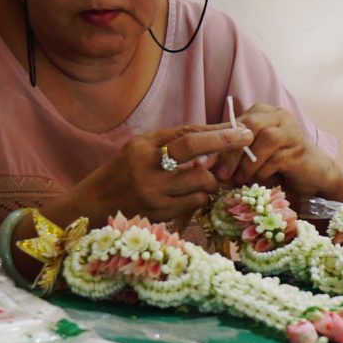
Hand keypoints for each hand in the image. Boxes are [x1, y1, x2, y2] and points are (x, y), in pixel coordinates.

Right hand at [47, 123, 255, 229]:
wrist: (96, 205)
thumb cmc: (124, 172)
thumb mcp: (141, 148)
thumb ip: (173, 142)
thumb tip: (214, 135)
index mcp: (144, 147)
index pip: (188, 135)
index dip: (218, 131)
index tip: (241, 129)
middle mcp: (148, 169)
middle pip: (195, 153)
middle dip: (224, 144)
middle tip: (245, 140)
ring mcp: (154, 194)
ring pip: (201, 183)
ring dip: (211, 179)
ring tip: (206, 177)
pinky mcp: (160, 214)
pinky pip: (195, 203)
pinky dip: (200, 196)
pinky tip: (192, 193)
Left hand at [214, 103, 342, 201]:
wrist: (313, 174)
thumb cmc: (279, 163)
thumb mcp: (252, 155)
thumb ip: (232, 154)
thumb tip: (204, 164)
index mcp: (263, 112)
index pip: (237, 122)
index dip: (220, 142)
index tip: (206, 163)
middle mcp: (279, 116)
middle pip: (250, 126)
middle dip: (233, 151)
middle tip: (222, 173)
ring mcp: (291, 131)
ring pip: (264, 139)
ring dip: (248, 162)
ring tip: (239, 179)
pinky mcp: (299, 149)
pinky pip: (276, 158)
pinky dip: (262, 171)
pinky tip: (257, 181)